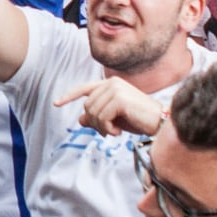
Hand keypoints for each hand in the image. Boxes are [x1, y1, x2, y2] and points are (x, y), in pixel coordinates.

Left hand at [53, 75, 167, 136]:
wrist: (160, 123)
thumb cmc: (140, 120)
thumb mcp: (115, 119)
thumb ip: (98, 116)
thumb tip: (81, 119)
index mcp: (111, 84)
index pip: (85, 88)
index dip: (69, 96)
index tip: (56, 103)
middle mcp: (112, 83)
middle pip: (87, 106)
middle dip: (94, 123)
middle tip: (108, 132)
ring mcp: (116, 89)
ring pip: (93, 113)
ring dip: (101, 128)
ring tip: (115, 132)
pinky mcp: (119, 99)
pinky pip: (101, 118)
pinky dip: (107, 129)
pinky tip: (118, 132)